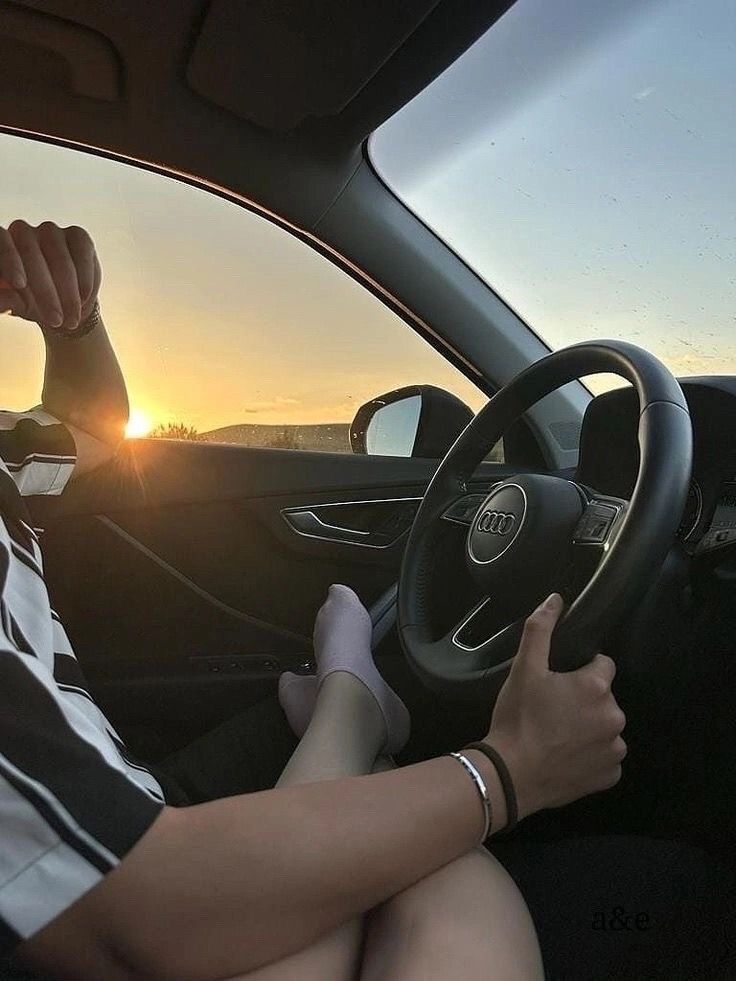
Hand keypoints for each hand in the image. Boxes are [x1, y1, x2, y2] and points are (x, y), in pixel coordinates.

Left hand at [0, 220, 101, 331]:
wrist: (64, 303)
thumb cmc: (32, 300)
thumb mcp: (17, 303)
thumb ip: (6, 301)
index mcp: (3, 244)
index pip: (1, 241)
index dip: (9, 260)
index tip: (19, 284)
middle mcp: (24, 231)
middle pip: (31, 253)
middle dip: (45, 291)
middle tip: (55, 319)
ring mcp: (51, 231)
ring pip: (59, 257)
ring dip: (68, 291)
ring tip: (72, 317)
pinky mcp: (78, 236)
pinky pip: (81, 254)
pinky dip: (85, 279)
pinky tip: (84, 297)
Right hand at [485, 593, 625, 818]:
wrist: (511, 775)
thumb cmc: (518, 718)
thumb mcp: (524, 668)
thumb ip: (540, 629)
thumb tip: (556, 598)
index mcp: (597, 686)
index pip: (603, 664)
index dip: (581, 670)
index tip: (559, 682)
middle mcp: (615, 716)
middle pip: (604, 698)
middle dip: (585, 700)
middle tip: (553, 709)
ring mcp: (615, 749)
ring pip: (605, 727)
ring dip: (589, 728)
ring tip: (558, 735)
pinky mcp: (610, 776)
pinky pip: (606, 758)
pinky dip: (591, 756)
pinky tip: (566, 757)